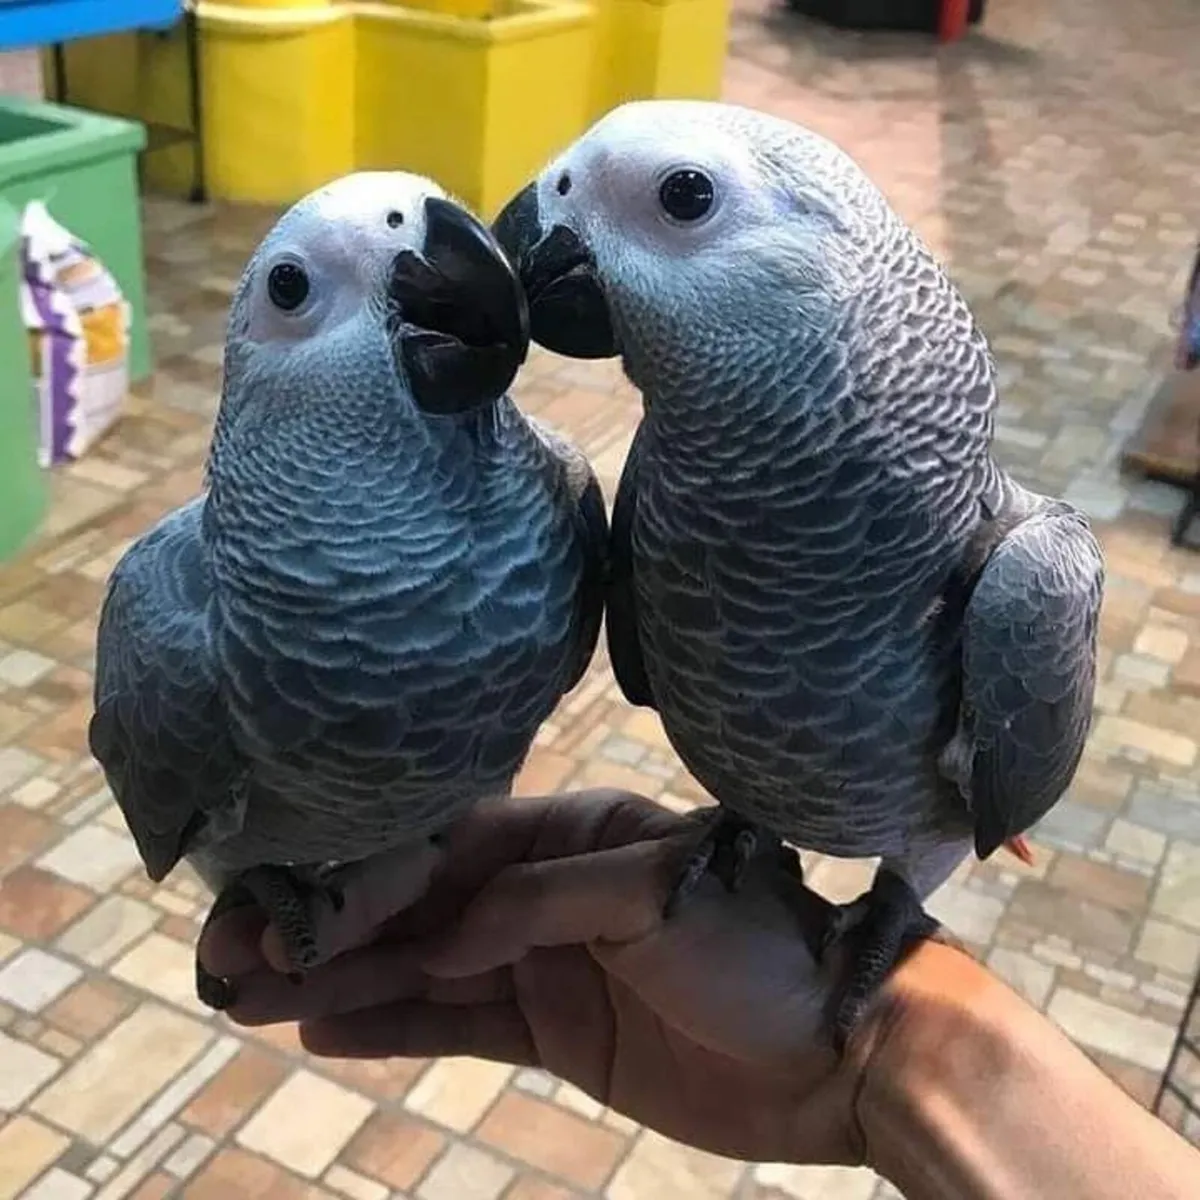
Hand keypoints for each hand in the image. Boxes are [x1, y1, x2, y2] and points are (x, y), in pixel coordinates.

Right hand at [198, 790, 867, 1164]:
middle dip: (335, 931)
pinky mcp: (558, 1031)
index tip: (292, 903)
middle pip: (423, 908)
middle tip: (238, 957)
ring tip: (254, 998)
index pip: (449, 844)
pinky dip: (397, 1029)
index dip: (370, 874)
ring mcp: (549, 964)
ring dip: (346, 982)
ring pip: (428, 971)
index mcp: (576, 834)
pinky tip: (328, 1029)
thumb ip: (540, 904)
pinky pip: (461, 1028)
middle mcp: (551, 890)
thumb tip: (445, 936)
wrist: (844, 1053)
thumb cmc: (762, 949)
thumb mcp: (651, 896)